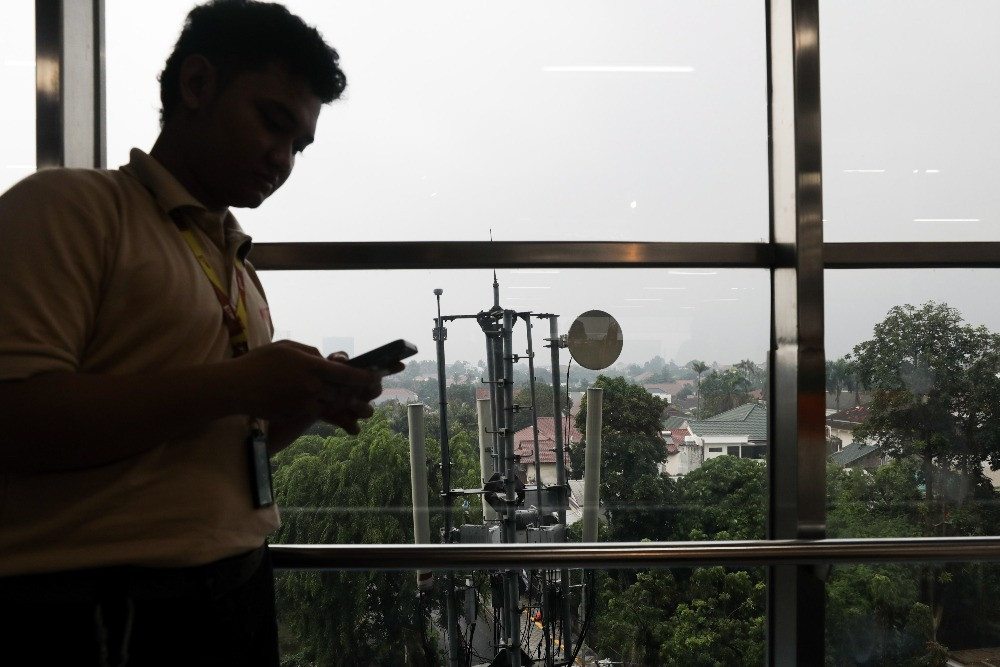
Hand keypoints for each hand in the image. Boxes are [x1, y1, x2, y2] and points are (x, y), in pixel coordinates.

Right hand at [230, 341, 381, 426]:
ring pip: (332, 404)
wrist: (235, 388)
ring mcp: (304, 403)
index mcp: (311, 367)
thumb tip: (326, 360)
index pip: (346, 374)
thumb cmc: (259, 362)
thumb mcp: (287, 348)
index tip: (376, 377)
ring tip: (349, 399)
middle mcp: (311, 386)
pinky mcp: (296, 414)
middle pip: (343, 392)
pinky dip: (323, 407)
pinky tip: (324, 403)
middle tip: (367, 391)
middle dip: (355, 392)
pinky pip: (317, 412)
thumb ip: (310, 353)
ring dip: (341, 401)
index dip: (364, 377)